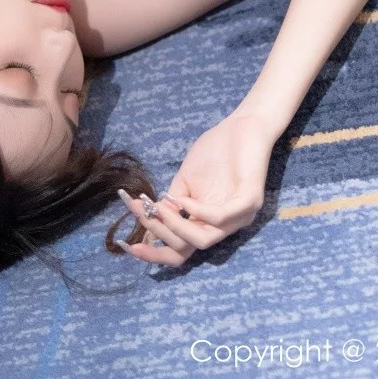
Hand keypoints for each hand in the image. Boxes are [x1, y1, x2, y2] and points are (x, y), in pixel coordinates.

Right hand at [113, 112, 274, 266]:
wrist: (243, 125)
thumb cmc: (215, 150)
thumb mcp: (185, 181)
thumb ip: (172, 204)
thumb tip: (149, 223)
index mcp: (207, 224)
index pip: (179, 251)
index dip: (153, 253)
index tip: (127, 246)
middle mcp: (223, 228)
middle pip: (186, 250)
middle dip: (158, 233)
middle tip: (142, 211)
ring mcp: (238, 218)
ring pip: (202, 240)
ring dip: (175, 225)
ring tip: (160, 205)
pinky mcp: (249, 203)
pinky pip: (219, 219)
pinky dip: (197, 212)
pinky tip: (183, 198)